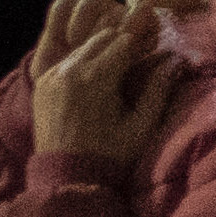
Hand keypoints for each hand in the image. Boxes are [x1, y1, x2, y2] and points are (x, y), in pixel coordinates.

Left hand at [23, 0, 181, 174]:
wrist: (66, 179)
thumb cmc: (110, 157)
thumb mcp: (141, 127)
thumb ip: (158, 90)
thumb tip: (175, 60)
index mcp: (96, 78)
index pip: (124, 39)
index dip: (141, 45)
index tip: (148, 55)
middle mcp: (69, 70)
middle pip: (102, 37)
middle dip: (121, 45)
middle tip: (133, 65)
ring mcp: (51, 76)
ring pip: (83, 46)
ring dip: (101, 54)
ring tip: (113, 76)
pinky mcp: (41, 84)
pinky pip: (65, 61)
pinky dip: (81, 65)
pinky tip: (91, 85)